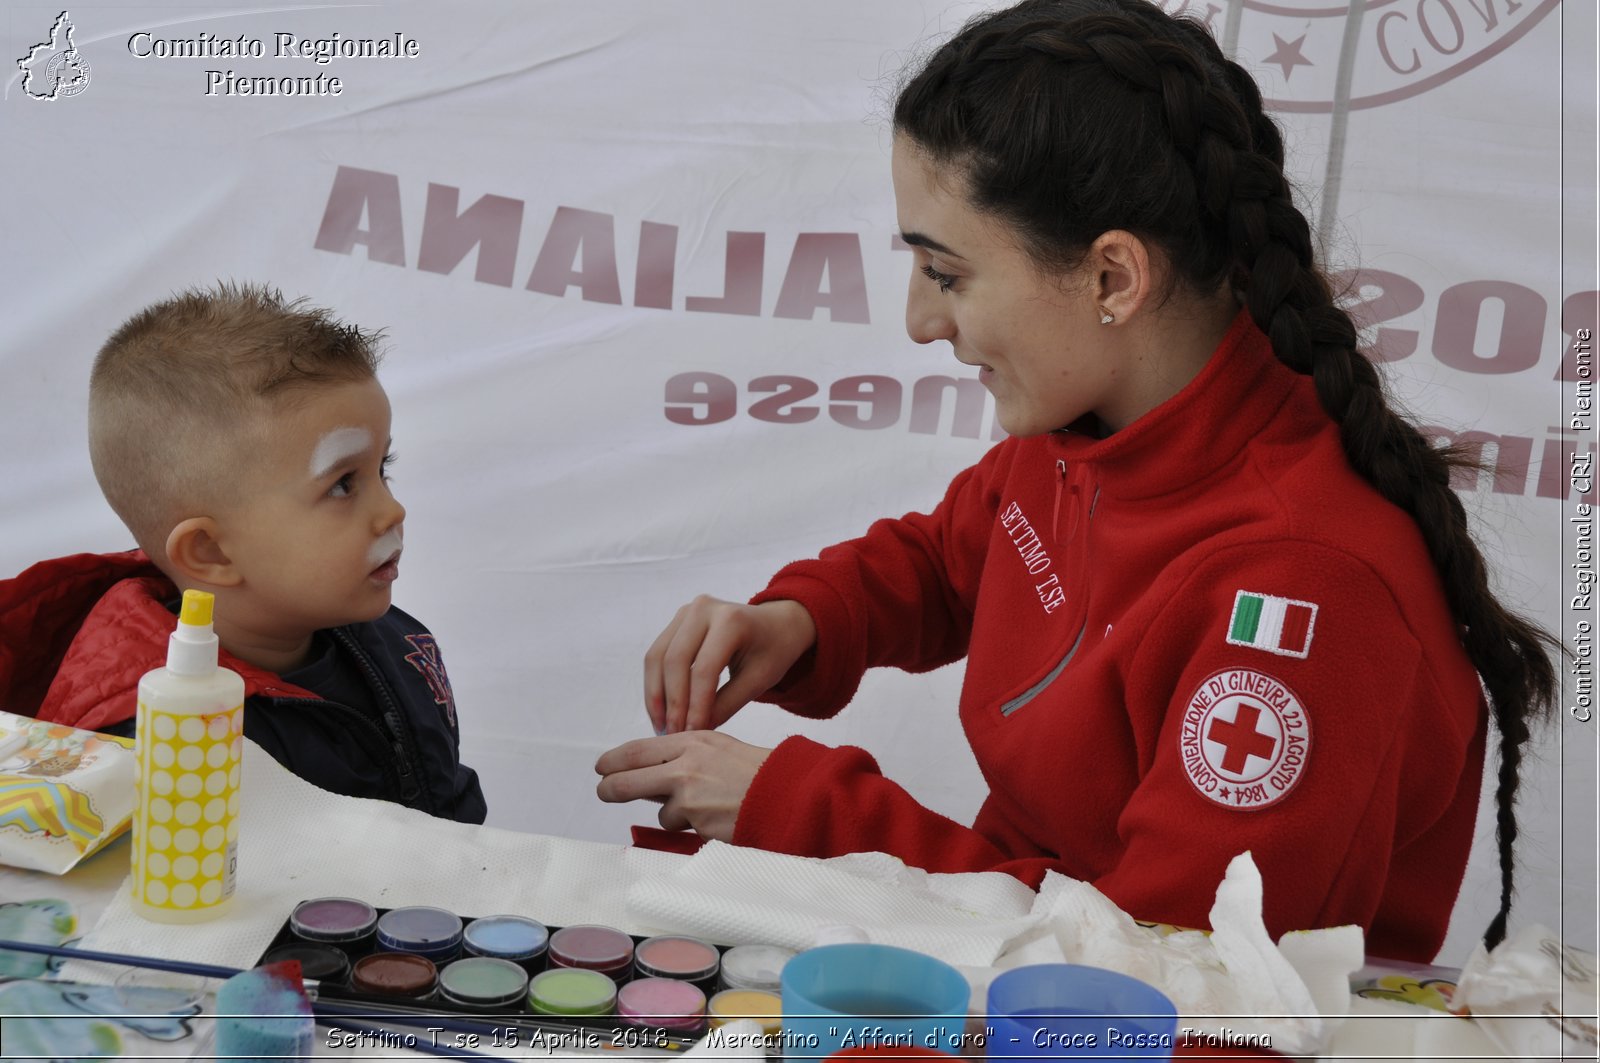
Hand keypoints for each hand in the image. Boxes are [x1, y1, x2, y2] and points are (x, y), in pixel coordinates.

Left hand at [594, 731, 772, 840]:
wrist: (785, 791)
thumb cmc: (754, 772)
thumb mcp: (717, 749)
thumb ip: (683, 758)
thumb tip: (649, 775)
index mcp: (692, 740)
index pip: (639, 749)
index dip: (615, 759)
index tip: (603, 765)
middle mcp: (686, 762)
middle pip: (628, 778)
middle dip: (611, 788)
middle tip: (603, 791)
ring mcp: (688, 791)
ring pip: (658, 809)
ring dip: (671, 813)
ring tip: (703, 806)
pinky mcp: (695, 817)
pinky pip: (678, 825)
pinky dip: (690, 825)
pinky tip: (714, 817)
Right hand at [644, 596, 815, 732]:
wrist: (776, 624)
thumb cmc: (773, 651)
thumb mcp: (759, 681)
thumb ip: (726, 705)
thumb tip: (693, 731)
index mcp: (732, 619)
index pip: (705, 669)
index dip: (695, 705)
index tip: (691, 733)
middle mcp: (704, 608)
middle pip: (675, 661)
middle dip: (672, 702)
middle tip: (672, 733)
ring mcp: (686, 611)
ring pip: (658, 657)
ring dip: (656, 695)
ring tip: (663, 726)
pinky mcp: (676, 620)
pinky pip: (657, 654)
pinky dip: (656, 684)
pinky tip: (662, 710)